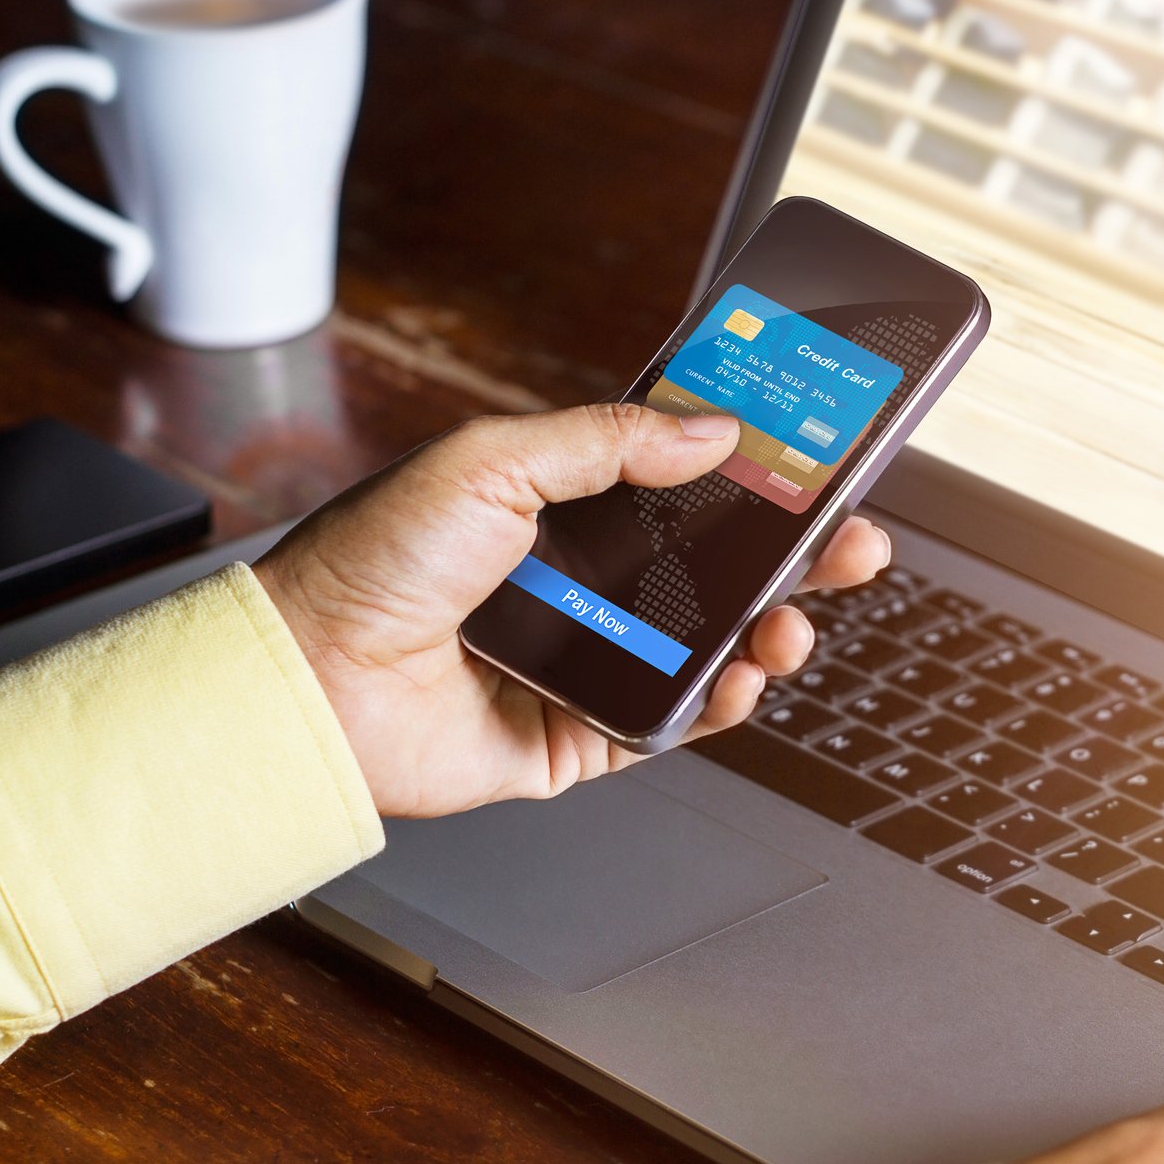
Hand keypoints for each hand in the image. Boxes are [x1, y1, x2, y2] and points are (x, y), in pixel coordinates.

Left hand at [252, 404, 889, 816]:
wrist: (312, 679)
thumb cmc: (372, 562)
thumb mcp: (493, 461)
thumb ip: (608, 440)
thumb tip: (711, 430)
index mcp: (566, 506)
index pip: (687, 481)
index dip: (756, 472)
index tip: (815, 459)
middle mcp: (586, 581)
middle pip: (720, 566)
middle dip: (797, 555)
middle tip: (850, 542)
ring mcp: (591, 657)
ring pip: (714, 645)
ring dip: (772, 629)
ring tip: (791, 621)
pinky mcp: (584, 733)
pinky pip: (677, 721)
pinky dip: (724, 703)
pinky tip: (742, 677)